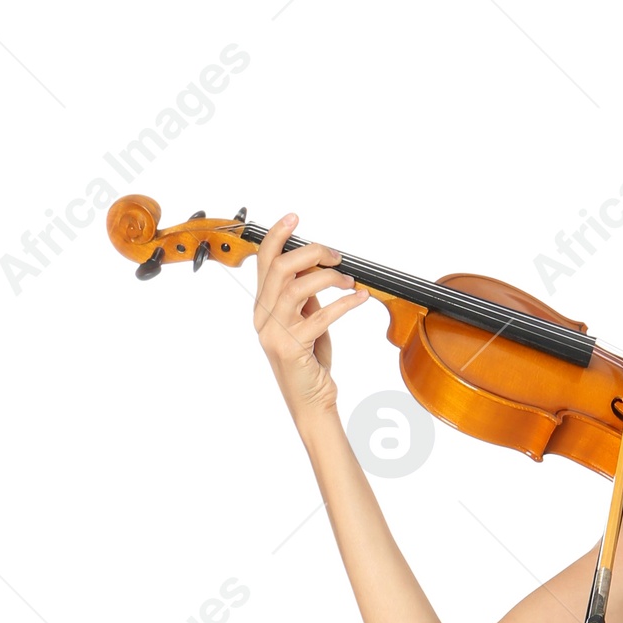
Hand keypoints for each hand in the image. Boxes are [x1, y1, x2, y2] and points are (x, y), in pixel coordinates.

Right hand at [252, 214, 368, 421]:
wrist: (311, 404)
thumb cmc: (310, 365)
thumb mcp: (306, 323)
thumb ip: (305, 297)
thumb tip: (315, 266)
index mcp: (262, 308)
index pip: (264, 262)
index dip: (277, 235)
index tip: (295, 218)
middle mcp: (263, 318)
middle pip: (281, 267)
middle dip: (311, 252)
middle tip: (336, 254)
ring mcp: (275, 333)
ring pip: (298, 286)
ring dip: (329, 277)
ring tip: (348, 280)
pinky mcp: (292, 348)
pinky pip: (321, 316)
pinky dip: (345, 303)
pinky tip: (360, 298)